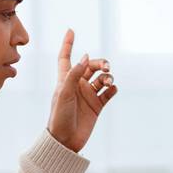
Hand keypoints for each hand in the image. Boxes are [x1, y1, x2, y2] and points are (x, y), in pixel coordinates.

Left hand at [47, 28, 117, 152]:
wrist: (65, 141)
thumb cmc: (59, 117)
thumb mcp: (63, 94)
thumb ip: (74, 75)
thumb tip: (85, 57)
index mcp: (65, 80)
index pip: (66, 57)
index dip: (68, 44)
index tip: (71, 30)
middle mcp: (78, 85)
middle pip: (91, 66)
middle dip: (99, 63)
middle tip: (105, 67)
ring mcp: (88, 95)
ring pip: (102, 78)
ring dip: (108, 76)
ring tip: (108, 82)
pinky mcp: (97, 106)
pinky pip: (108, 92)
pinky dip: (112, 88)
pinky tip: (111, 89)